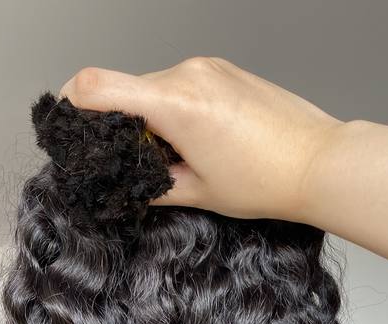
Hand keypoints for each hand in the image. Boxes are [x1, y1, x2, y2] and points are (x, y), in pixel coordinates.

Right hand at [60, 56, 342, 223]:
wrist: (318, 161)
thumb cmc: (266, 180)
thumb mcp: (197, 192)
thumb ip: (149, 183)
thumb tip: (123, 181)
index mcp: (174, 103)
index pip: (96, 85)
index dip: (70, 105)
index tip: (69, 128)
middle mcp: (186, 73)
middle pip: (126, 91)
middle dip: (123, 127)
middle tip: (145, 164)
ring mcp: (206, 67)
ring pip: (153, 89)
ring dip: (153, 120)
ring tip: (185, 156)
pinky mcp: (222, 70)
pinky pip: (180, 84)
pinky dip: (176, 110)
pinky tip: (202, 141)